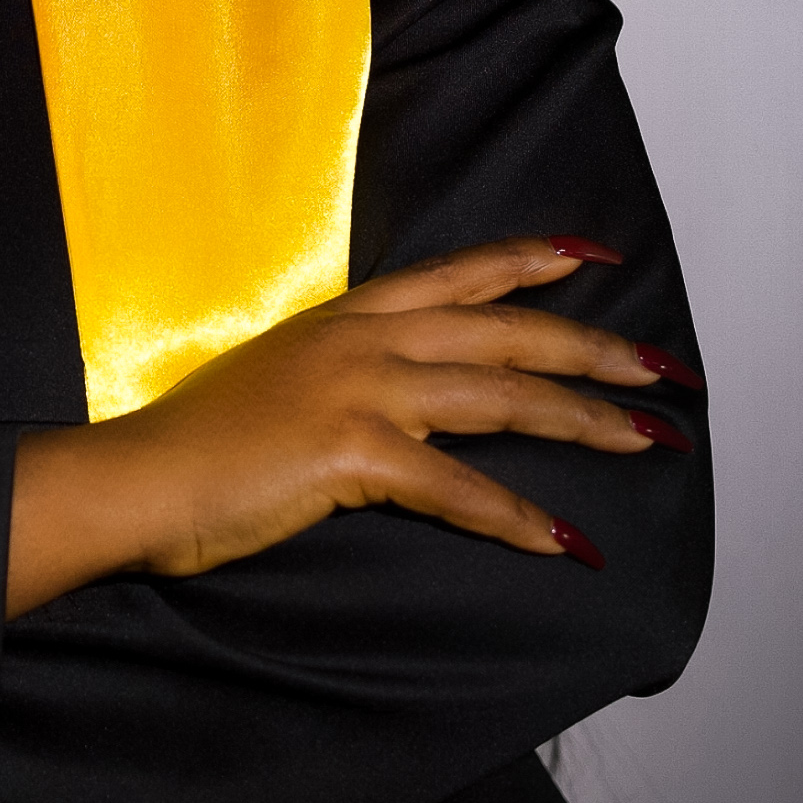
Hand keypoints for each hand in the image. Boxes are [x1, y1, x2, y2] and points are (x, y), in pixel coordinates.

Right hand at [5, 237, 696, 616]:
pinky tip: (564, 544)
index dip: (533, 261)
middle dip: (594, 348)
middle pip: (505, 330)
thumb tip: (393, 405)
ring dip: (584, 422)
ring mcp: (359, 388)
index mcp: (345, 317)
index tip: (596, 258)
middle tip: (665, 369)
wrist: (137, 478)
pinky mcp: (354, 451)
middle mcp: (362, 338)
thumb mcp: (278, 385)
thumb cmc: (197, 447)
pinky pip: (458, 487)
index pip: (459, 274)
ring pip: (501, 396)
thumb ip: (340, 379)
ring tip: (647, 441)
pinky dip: (517, 519)